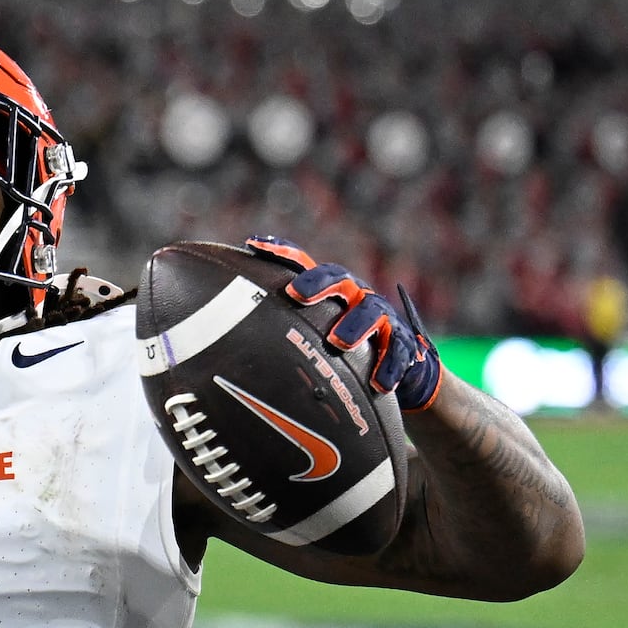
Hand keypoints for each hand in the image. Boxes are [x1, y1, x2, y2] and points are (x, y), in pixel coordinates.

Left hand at [246, 235, 441, 411]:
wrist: (400, 367)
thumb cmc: (343, 347)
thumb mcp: (313, 334)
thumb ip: (281, 329)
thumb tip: (224, 333)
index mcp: (331, 290)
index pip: (304, 264)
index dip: (281, 252)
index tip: (254, 245)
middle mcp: (355, 296)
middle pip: (338, 279)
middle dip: (317, 284)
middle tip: (296, 295)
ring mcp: (382, 317)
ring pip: (371, 313)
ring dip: (355, 325)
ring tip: (339, 342)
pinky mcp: (403, 342)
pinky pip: (399, 351)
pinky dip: (390, 367)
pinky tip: (380, 383)